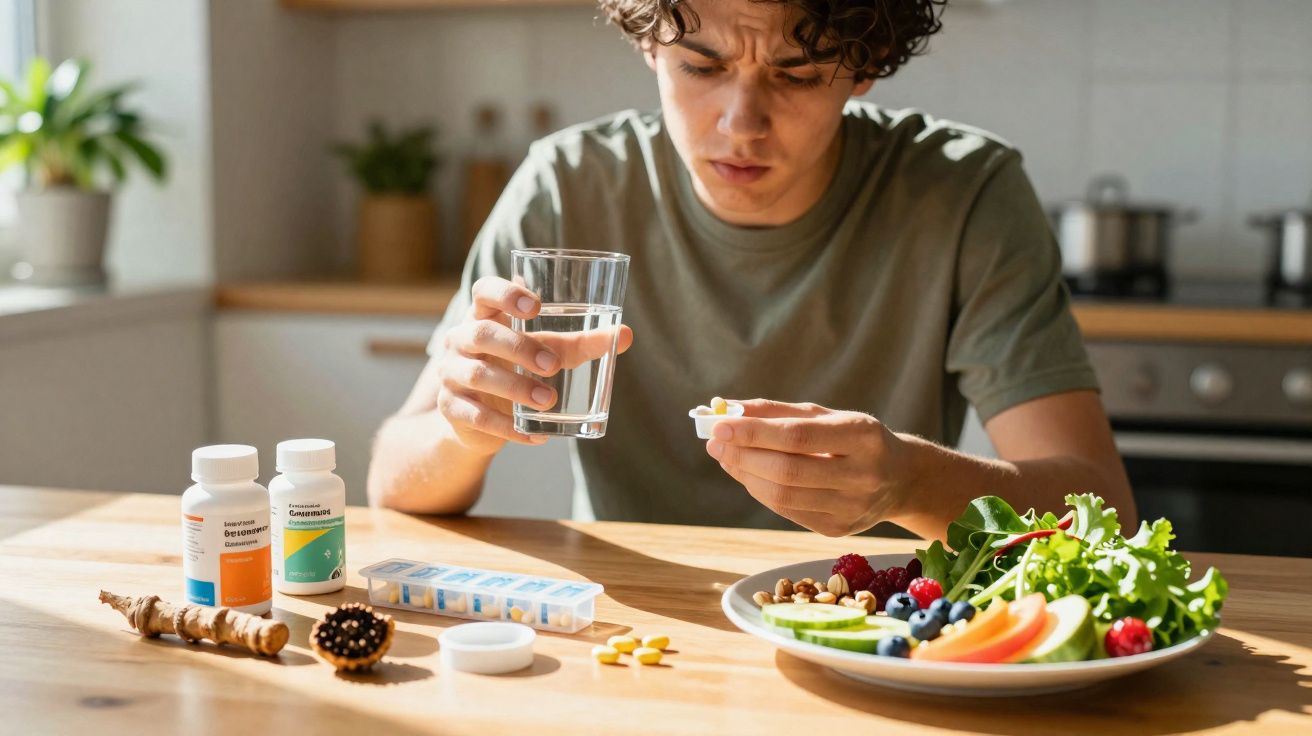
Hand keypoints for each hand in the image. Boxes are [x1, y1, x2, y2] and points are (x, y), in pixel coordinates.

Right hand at [437, 276, 633, 453]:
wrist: (478, 417)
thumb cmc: (516, 368)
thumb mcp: (547, 351)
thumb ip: (581, 343)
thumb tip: (625, 335)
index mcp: (484, 316)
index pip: (483, 291)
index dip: (504, 294)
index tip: (535, 307)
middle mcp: (461, 340)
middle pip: (481, 334)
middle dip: (519, 348)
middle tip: (553, 366)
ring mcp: (451, 374)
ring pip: (478, 375)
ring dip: (516, 388)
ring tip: (548, 401)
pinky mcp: (451, 408)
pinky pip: (477, 416)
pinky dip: (508, 427)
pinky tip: (535, 435)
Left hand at [705, 399, 909, 536]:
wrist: (901, 479)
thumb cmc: (853, 438)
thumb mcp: (825, 415)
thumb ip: (776, 411)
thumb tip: (723, 408)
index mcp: (863, 436)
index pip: (798, 437)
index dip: (754, 433)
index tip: (718, 425)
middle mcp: (863, 474)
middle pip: (787, 470)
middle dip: (742, 455)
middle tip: (714, 442)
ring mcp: (852, 507)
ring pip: (782, 496)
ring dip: (745, 475)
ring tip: (726, 457)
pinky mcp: (839, 530)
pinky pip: (787, 511)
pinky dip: (760, 491)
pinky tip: (749, 475)